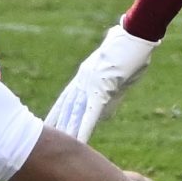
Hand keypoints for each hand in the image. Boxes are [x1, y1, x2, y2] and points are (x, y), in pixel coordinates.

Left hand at [45, 23, 157, 142]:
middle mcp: (83, 80)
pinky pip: (90, 114)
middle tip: (46, 137)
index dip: (61, 110)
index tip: (52, 121)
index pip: (70, 96)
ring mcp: (90, 84)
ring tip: (59, 145)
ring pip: (74, 112)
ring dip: (67, 129)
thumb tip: (112, 92)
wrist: (135, 34)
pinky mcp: (102, 89)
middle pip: (67, 106)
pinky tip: (78, 141)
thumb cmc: (132, 43)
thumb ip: (114, 79)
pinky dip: (84, 128)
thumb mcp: (121, 64)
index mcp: (87, 74)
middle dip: (58, 121)